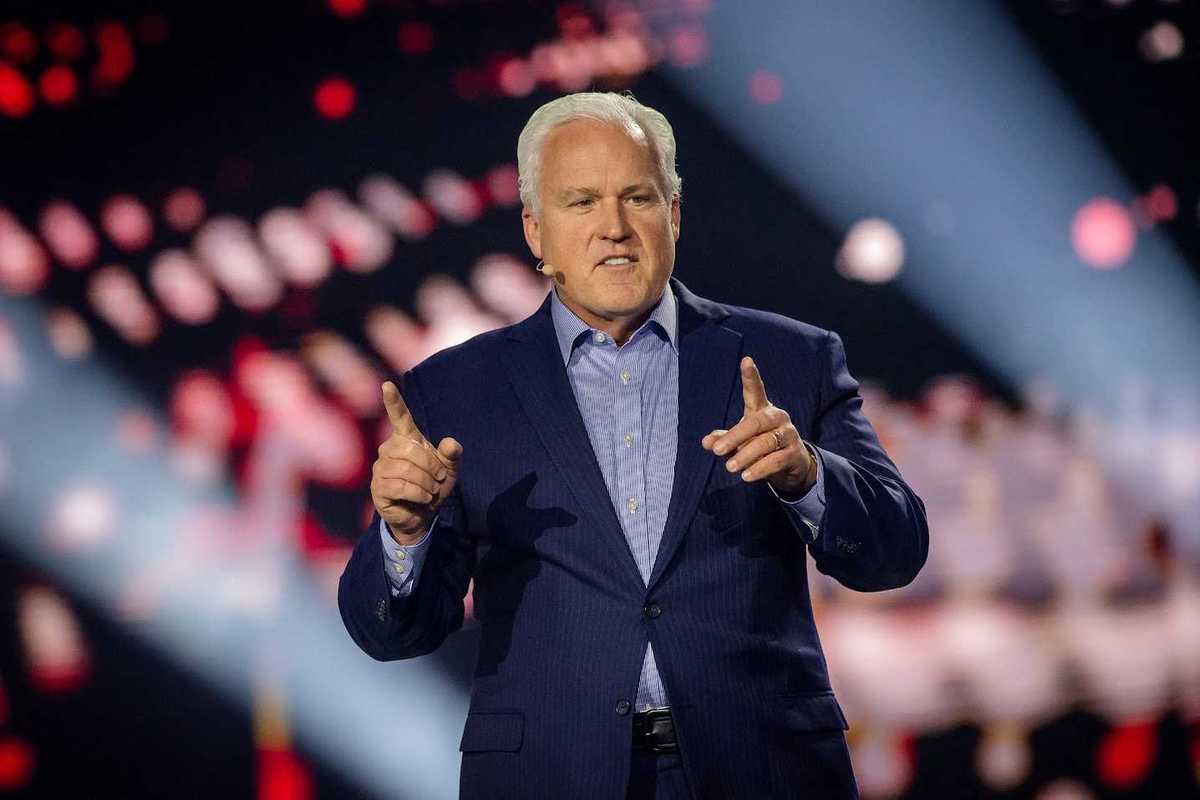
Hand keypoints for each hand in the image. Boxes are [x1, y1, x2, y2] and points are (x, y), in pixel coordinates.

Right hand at [371, 381, 462, 544]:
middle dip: (431, 467)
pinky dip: (417, 493)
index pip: (399, 417)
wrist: (422, 514)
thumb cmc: (433, 486)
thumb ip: (452, 455)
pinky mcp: (378, 487)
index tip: (387, 385)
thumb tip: (451, 443)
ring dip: (426, 483)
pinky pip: (399, 486)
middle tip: (439, 479)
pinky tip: (423, 498)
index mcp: (406, 439)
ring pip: (405, 470)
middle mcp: (389, 449)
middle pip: (411, 450)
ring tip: (430, 491)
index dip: (394, 402)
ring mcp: (380, 468)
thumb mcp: (449, 470)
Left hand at [700, 356, 814, 497]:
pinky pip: (776, 460)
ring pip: (765, 442)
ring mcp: (788, 435)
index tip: (746, 360)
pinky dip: (760, 468)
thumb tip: (706, 442)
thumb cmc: (760, 446)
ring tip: (730, 467)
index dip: (751, 376)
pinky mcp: (794, 453)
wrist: (791, 466)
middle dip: (736, 437)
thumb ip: (724, 439)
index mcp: (762, 410)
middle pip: (756, 422)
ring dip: (746, 456)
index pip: (756, 390)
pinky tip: (746, 476)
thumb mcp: (740, 442)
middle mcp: (777, 418)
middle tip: (717, 451)